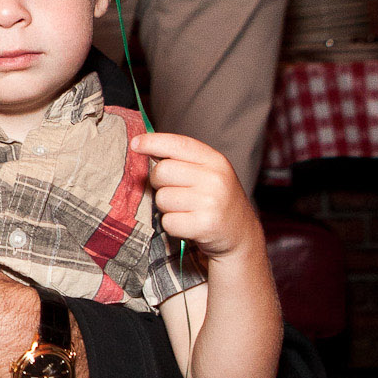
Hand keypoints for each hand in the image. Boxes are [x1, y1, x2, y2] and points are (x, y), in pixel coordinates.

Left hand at [137, 132, 255, 262]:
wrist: (241, 235)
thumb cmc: (216, 201)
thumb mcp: (209, 173)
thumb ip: (182, 160)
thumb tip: (144, 146)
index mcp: (215, 161)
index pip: (178, 144)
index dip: (153, 142)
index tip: (135, 144)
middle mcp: (215, 178)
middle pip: (162, 172)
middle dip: (158, 183)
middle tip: (173, 191)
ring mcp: (211, 202)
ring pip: (162, 199)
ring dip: (166, 207)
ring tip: (185, 210)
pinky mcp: (204, 225)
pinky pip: (168, 222)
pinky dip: (172, 226)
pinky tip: (187, 225)